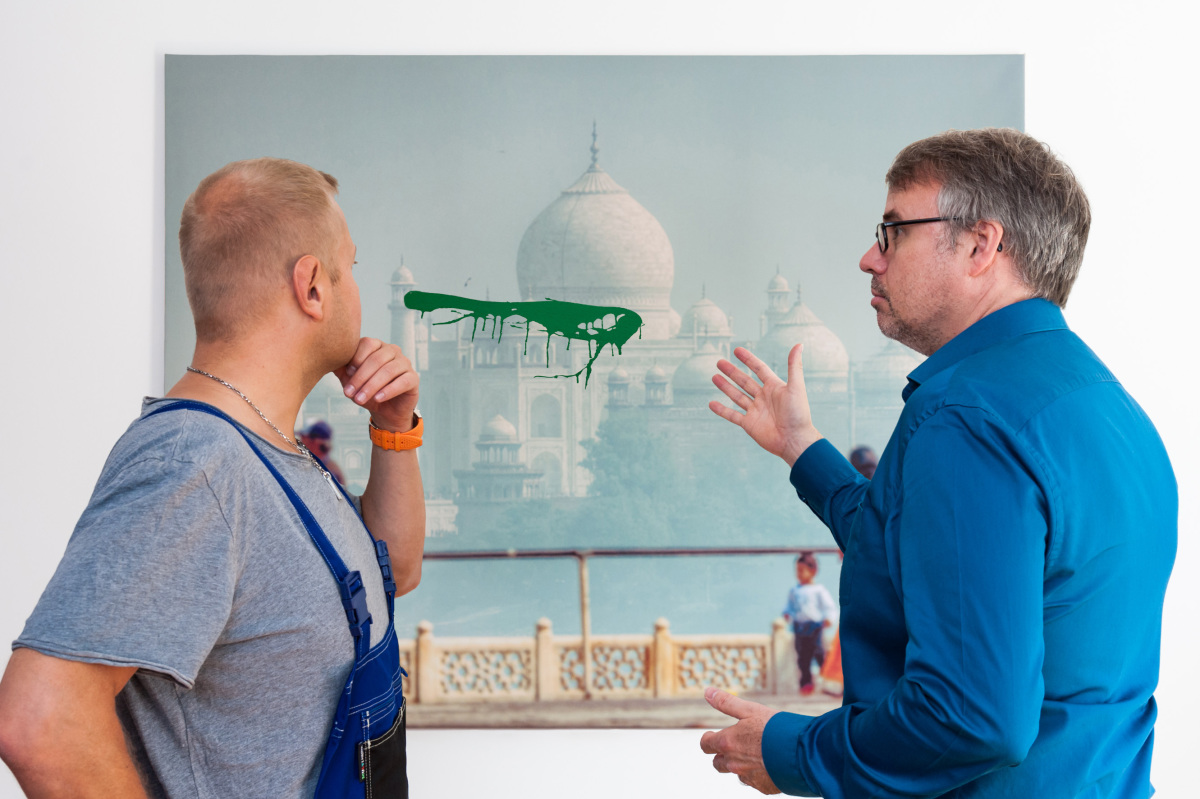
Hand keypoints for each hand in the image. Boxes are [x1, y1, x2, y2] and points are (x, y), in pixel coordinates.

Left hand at [336, 338, 419, 431]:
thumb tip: (328, 358)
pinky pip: (403, 381)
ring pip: (389, 370)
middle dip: (361, 377)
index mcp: (376, 346)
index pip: (367, 344)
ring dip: (371, 386)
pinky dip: (389, 390)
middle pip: (377, 359)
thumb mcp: (349, 380)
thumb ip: (340, 368)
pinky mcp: (413, 378)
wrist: (385, 411)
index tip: (346, 375)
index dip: (355, 359)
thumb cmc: (366, 391)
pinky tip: (378, 398)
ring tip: (360, 399)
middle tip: (349, 394)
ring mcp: (405, 363)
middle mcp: (392, 350)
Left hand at [700, 687, 781, 793]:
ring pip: (737, 773)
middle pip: (717, 763)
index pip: (706, 745)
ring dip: (741, 764)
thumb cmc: (775, 729)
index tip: (711, 736)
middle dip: (722, 754)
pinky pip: (755, 782)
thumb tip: (708, 692)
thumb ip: (727, 703)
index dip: (708, 739)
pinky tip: (770, 764)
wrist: (801, 753)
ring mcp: (748, 777)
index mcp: (728, 743)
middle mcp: (734, 763)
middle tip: (733, 745)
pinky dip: (759, 774)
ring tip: (757, 753)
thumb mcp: (750, 710)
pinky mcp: (763, 787)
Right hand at [709, 344, 820, 465]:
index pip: (759, 369)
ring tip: (714, 377)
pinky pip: (732, 415)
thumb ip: (794, 366)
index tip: (737, 351)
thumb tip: (799, 344)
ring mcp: (755, 411)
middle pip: (744, 381)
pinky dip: (722, 410)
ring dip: (726, 387)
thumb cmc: (798, 414)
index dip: (748, 359)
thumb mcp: (796, 387)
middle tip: (719, 362)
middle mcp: (763, 398)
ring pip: (737, 396)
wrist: (794, 440)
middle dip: (732, 372)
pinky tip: (711, 403)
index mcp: (774, 387)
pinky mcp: (749, 424)